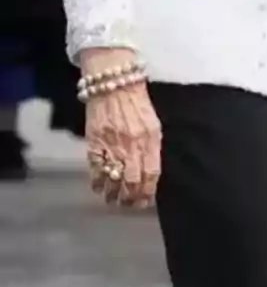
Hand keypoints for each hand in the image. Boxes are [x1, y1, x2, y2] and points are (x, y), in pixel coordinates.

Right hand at [80, 48, 160, 209]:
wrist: (113, 82)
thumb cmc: (137, 103)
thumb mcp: (153, 124)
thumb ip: (152, 148)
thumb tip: (150, 173)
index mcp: (150, 139)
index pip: (151, 174)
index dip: (148, 192)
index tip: (145, 201)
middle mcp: (132, 144)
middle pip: (132, 181)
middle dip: (131, 198)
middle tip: (129, 204)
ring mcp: (112, 144)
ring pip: (113, 179)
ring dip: (113, 194)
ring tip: (114, 201)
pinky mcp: (94, 141)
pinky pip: (95, 169)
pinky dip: (97, 182)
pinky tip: (99, 188)